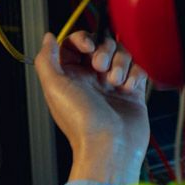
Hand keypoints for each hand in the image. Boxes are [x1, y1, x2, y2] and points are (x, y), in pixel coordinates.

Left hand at [34, 31, 149, 184]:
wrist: (110, 146)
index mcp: (70, 77)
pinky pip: (138, 68)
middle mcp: (91, 79)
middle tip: (100, 67)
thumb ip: (46, 59)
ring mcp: (113, 84)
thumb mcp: (54, 88)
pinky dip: (136, 74)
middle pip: (101, 44)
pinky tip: (128, 88)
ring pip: (122, 54)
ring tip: (116, 82)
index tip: (88, 47)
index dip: (82, 39)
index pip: (75, 44)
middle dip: (104, 50)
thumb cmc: (81, 122)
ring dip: (120, 63)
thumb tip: (47, 38)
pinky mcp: (133, 91)